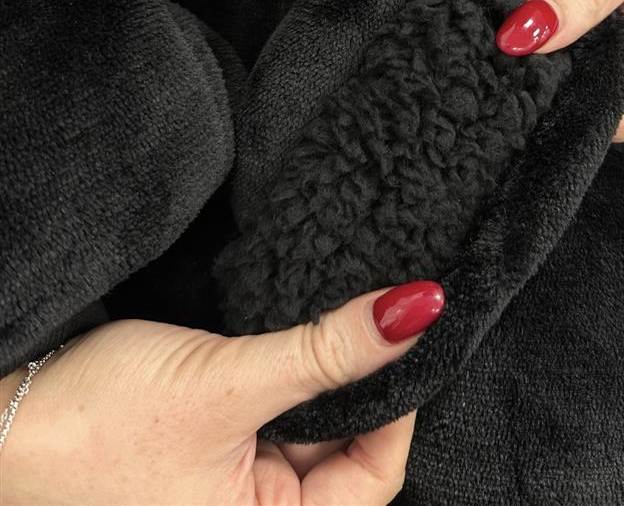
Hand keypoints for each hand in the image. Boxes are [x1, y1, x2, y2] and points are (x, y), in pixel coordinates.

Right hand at [0, 281, 444, 504]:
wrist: (3, 411)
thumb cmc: (97, 422)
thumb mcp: (228, 383)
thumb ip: (326, 352)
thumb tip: (416, 310)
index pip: (372, 480)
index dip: (398, 408)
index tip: (406, 339)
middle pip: (347, 450)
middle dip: (361, 386)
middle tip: (372, 319)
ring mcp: (238, 476)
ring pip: (315, 422)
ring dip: (327, 373)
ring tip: (333, 320)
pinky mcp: (222, 439)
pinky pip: (280, 408)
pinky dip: (294, 371)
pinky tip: (295, 335)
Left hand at [495, 0, 623, 140]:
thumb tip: (525, 34)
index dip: (575, 101)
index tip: (521, 74)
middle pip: (603, 96)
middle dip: (555, 75)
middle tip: (502, 52)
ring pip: (581, 67)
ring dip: (546, 51)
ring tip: (505, 33)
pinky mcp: (616, 18)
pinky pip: (573, 36)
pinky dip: (548, 26)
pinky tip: (518, 18)